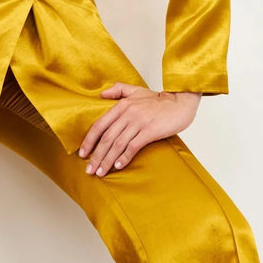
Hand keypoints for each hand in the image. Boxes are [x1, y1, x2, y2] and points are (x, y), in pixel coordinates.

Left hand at [78, 81, 200, 176]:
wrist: (180, 101)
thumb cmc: (158, 99)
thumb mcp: (135, 90)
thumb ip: (118, 90)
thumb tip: (101, 94)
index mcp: (122, 105)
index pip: (100, 124)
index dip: (90, 140)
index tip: (82, 153)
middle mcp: (127, 113)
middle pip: (107, 137)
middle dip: (96, 155)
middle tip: (89, 170)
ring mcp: (138, 122)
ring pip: (118, 144)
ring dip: (107, 160)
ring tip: (101, 172)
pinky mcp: (150, 131)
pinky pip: (133, 146)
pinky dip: (124, 157)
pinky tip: (118, 166)